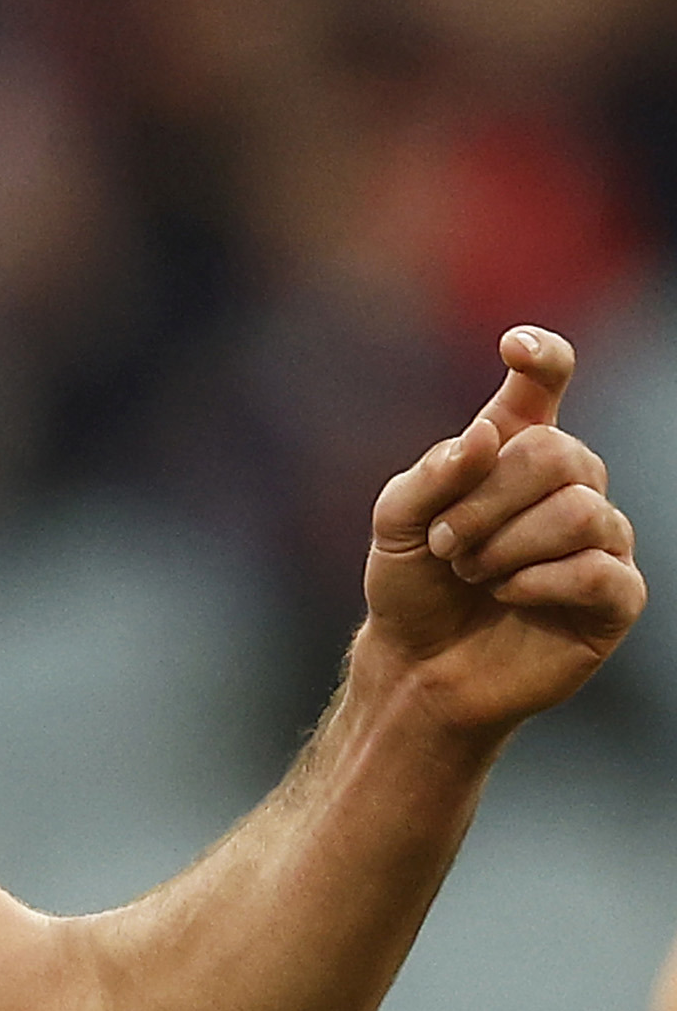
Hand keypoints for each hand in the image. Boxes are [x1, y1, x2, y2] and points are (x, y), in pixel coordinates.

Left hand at [362, 327, 644, 734]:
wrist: (417, 663)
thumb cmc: (410, 586)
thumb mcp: (394, 524)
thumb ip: (433, 475)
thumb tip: (487, 434)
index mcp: (513, 455)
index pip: (543, 389)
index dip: (542, 359)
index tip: (515, 347)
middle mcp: (567, 488)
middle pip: (560, 454)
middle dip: (488, 500)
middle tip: (445, 544)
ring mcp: (599, 541)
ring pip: (582, 510)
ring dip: (508, 545)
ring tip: (473, 574)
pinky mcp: (615, 597)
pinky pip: (597, 570)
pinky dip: (537, 582)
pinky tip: (509, 596)